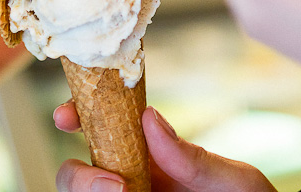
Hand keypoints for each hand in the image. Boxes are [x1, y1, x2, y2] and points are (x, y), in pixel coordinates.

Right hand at [54, 102, 275, 191]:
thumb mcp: (234, 180)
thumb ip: (195, 156)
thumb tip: (151, 117)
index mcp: (150, 155)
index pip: (102, 129)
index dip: (77, 116)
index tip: (66, 117)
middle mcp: (131, 180)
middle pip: (76, 172)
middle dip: (77, 173)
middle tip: (111, 184)